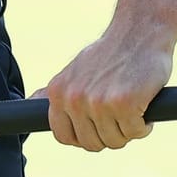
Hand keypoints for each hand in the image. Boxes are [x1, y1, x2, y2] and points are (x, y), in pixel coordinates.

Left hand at [33, 30, 173, 151]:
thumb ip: (58, 92)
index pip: (63, 136)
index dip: (83, 136)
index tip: (98, 126)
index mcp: (58, 92)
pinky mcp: (124, 104)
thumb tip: (32, 101)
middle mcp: (73, 99)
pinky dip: (144, 124)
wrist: (138, 32)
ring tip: (131, 105)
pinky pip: (135, 132)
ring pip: (115, 141)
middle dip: (109, 134)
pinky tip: (143, 102)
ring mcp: (97, 102)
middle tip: (119, 113)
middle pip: (92, 144)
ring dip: (129, 129)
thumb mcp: (74, 71)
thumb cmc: (109, 54)